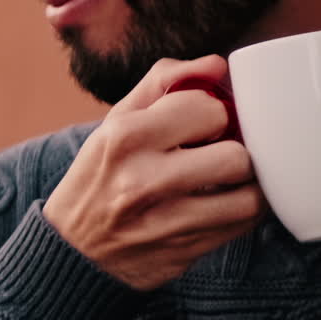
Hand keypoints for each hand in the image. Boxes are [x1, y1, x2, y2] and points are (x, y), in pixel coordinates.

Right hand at [43, 56, 265, 288]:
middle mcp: (140, 181)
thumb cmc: (102, 174)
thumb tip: (217, 65)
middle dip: (237, 151)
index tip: (207, 124)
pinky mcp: (180, 254)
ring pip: (247, 199)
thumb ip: (164, 83)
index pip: (207, 108)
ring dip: (249, 186)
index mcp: (124, 136)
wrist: (72, 249)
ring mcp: (162, 224)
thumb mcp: (117, 121)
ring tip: (234, 180)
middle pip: (235, 157)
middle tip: (224, 153)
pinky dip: (242, 213)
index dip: (216, 113)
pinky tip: (226, 204)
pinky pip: (240, 228)